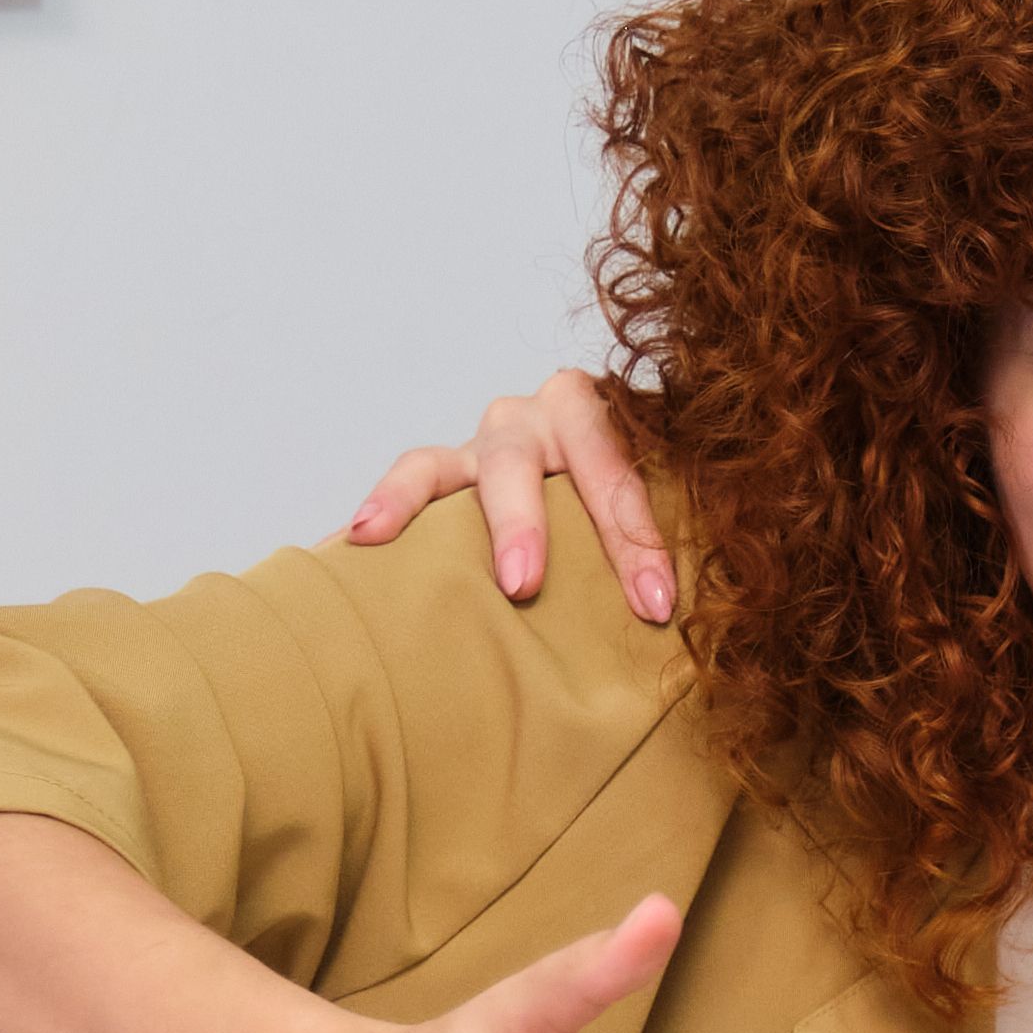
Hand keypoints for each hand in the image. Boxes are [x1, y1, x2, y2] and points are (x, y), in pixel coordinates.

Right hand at [335, 369, 673, 621]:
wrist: (607, 457)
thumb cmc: (638, 498)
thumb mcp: (669, 498)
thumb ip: (670, 536)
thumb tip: (678, 615)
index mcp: (603, 417)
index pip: (616, 475)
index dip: (636, 539)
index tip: (653, 603)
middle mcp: (537, 419)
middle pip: (521, 461)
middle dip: (522, 522)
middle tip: (521, 584)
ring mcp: (486, 444)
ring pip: (445, 462)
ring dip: (416, 501)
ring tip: (379, 535)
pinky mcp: (449, 471)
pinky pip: (412, 478)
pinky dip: (384, 503)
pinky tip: (354, 536)